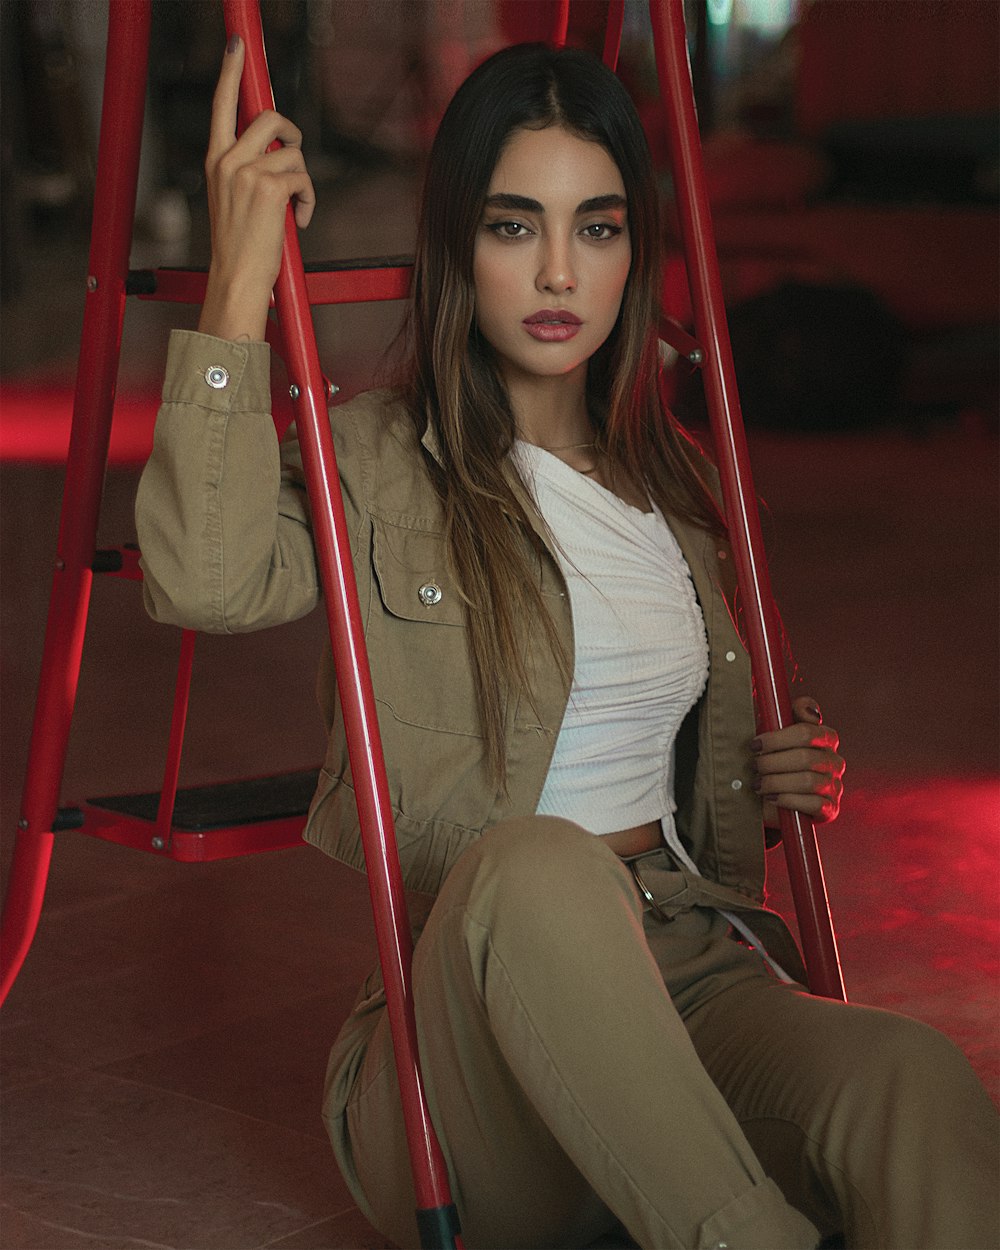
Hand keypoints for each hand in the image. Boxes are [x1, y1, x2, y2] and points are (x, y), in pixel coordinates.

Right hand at [198, 34, 315, 341]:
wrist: (236, 279)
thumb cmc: (239, 246)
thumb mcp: (233, 199)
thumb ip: (248, 168)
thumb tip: (279, 151)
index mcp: (215, 160)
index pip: (221, 105)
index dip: (230, 71)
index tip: (237, 46)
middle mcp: (227, 160)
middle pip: (270, 117)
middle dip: (292, 134)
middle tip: (295, 158)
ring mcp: (247, 172)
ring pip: (293, 153)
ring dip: (303, 181)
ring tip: (294, 209)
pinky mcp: (270, 188)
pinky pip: (304, 179)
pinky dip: (309, 201)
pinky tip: (299, 221)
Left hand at [751, 696, 844, 825]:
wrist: (771, 797)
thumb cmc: (773, 758)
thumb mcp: (773, 732)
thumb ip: (786, 712)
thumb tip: (806, 707)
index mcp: (825, 738)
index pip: (807, 732)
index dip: (777, 738)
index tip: (755, 744)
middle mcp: (834, 761)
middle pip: (805, 757)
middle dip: (772, 762)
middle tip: (754, 766)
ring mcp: (835, 785)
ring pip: (808, 781)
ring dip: (776, 782)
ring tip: (758, 783)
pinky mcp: (831, 809)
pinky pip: (813, 804)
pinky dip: (788, 800)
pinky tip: (771, 798)